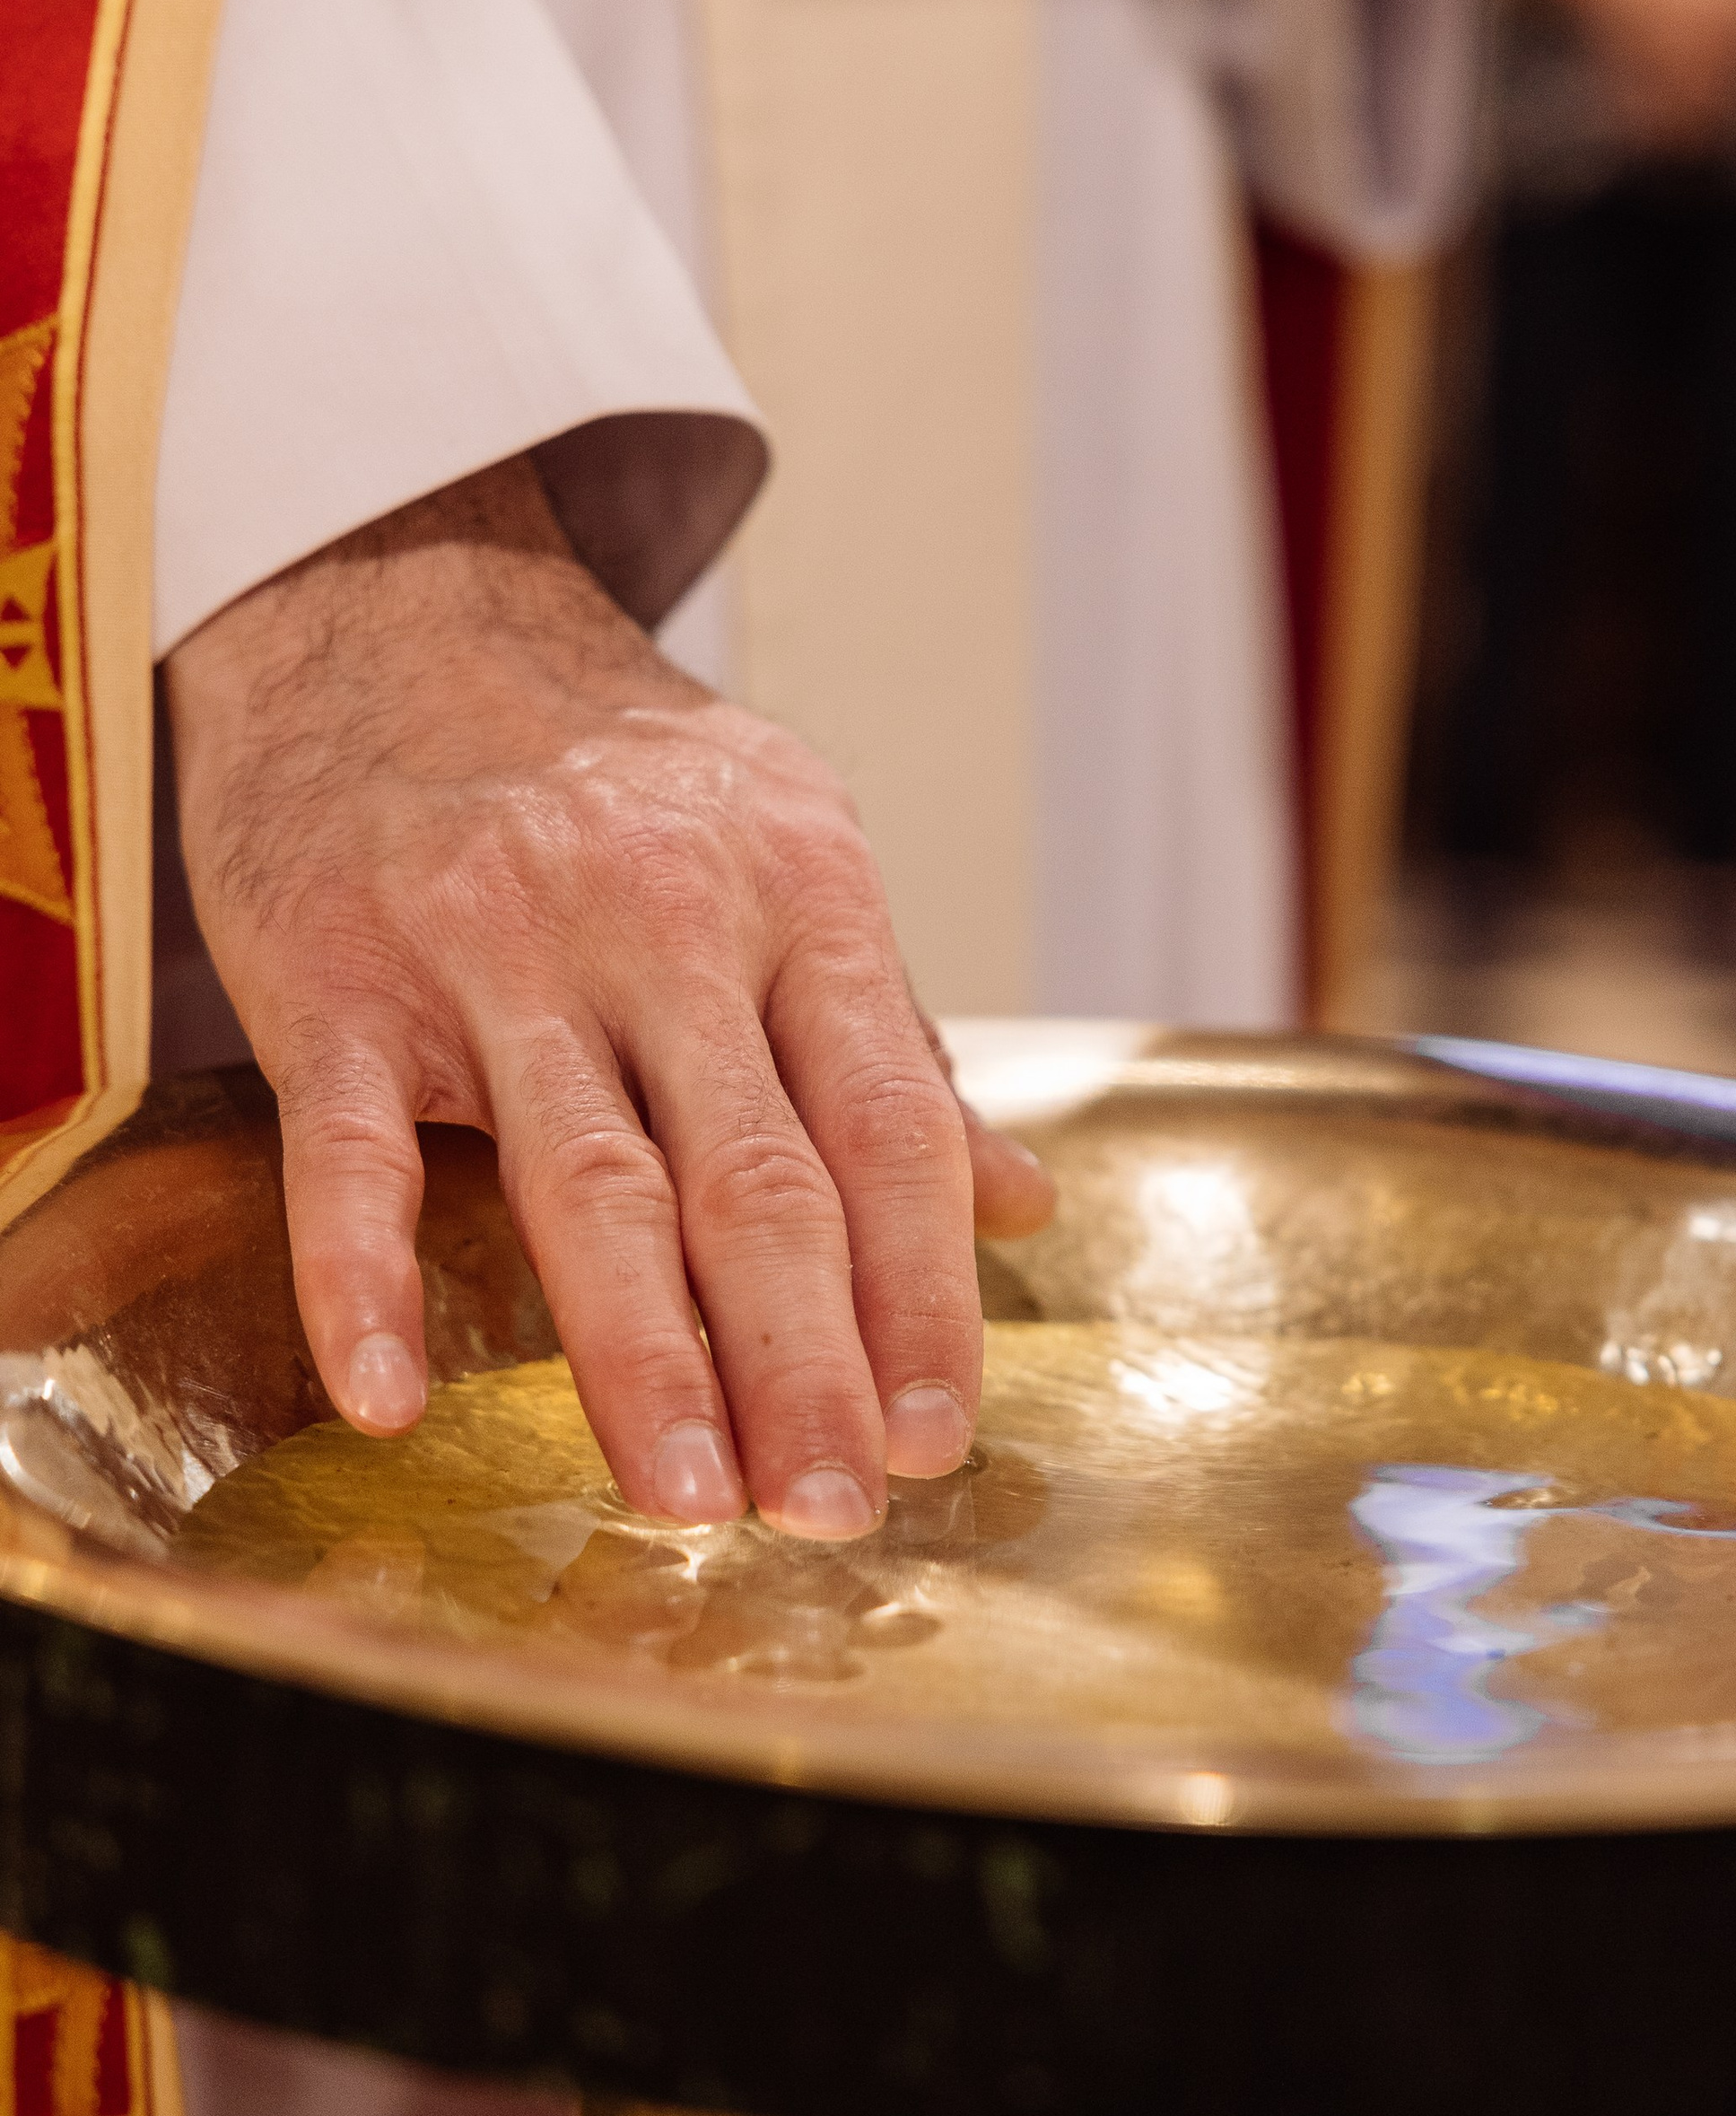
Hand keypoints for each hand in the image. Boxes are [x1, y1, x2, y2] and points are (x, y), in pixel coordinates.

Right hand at [165, 459, 1052, 1538]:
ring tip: (692, 1502)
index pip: (887, 1130)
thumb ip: (890, 1042)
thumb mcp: (785, 856)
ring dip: (642, 1359)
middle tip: (839, 1512)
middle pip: (756, 1179)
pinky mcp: (336, 975)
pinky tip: (389, 1398)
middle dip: (809, 1362)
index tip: (940, 1436)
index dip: (922, 1295)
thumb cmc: (609, 765)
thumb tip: (1021, 1206)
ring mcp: (493, 947)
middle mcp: (661, 919)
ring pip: (589, 1182)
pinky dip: (364, 1277)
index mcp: (798, 893)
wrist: (389, 602)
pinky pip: (352, 1151)